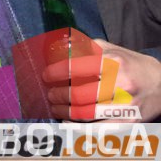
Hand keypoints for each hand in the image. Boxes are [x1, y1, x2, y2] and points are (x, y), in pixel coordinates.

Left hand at [43, 39, 160, 121]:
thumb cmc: (130, 64)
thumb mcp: (111, 49)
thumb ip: (86, 47)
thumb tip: (60, 47)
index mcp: (113, 62)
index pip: (76, 67)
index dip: (56, 73)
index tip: (46, 75)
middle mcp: (120, 84)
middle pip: (79, 94)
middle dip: (58, 95)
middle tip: (50, 94)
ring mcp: (125, 105)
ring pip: (86, 113)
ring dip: (65, 112)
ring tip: (55, 108)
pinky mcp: (128, 121)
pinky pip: (98, 128)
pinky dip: (79, 127)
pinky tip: (68, 122)